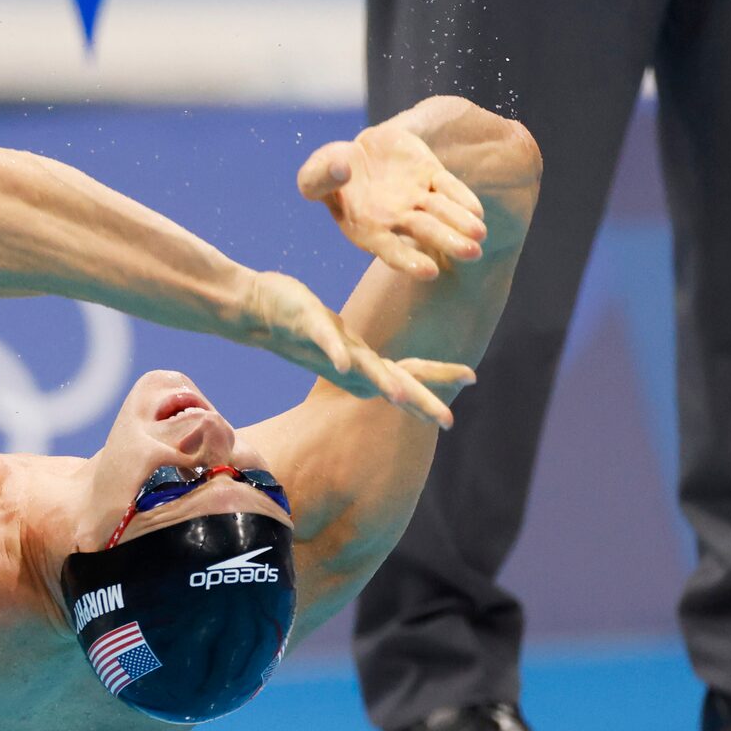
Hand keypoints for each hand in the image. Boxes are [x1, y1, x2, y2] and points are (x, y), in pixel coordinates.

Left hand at [244, 271, 474, 427]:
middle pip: (394, 383)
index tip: (473, 377)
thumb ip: (369, 359)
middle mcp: (350, 364)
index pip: (409, 372)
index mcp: (362, 365)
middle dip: (422, 401)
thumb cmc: (305, 326)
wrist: (257, 310)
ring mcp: (330, 350)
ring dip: (383, 382)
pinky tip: (346, 363)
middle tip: (449, 420)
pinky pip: (325, 343)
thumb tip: (392, 370)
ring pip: (363, 370)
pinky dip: (337, 353)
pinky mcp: (309, 327)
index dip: (439, 376)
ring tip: (402, 397)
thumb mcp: (345, 344)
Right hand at [298, 121, 487, 281]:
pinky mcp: (429, 174)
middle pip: (424, 232)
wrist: (356, 151)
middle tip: (472, 253)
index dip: (409, 260)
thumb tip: (342, 170)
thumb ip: (319, 178)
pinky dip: (463, 198)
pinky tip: (476, 211)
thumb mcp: (313, 175)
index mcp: (367, 228)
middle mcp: (396, 218)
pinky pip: (449, 187)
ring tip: (479, 235)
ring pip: (442, 213)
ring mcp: (416, 198)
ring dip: (461, 224)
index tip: (430, 272)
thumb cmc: (330, 170)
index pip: (390, 249)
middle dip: (448, 242)